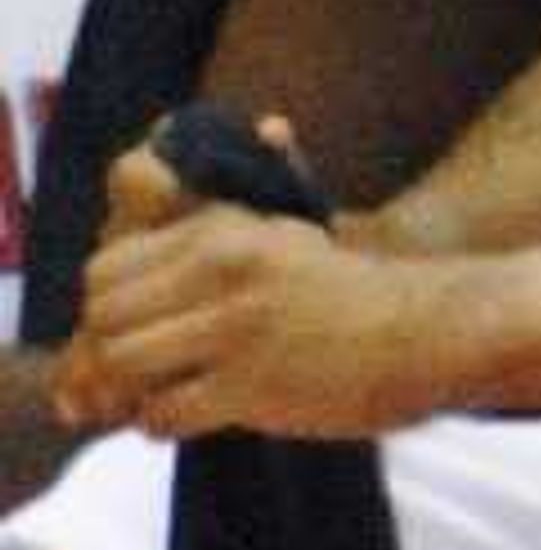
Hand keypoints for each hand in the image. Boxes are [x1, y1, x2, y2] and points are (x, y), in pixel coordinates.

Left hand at [61, 150, 438, 438]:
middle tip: (141, 370)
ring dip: (133, 391)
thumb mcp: (291, 234)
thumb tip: (268, 125)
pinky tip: (191, 417)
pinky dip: (164, 424)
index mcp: (221, 232)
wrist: (429, 333)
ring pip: (123, 363)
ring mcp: (235, 327)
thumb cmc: (355, 293)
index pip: (105, 267)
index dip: (106, 306)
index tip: (134, 327)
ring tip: (162, 394)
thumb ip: (248, 199)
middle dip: (109, 351)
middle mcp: (221, 270)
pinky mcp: (252, 385)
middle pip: (103, 316)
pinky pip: (164, 413)